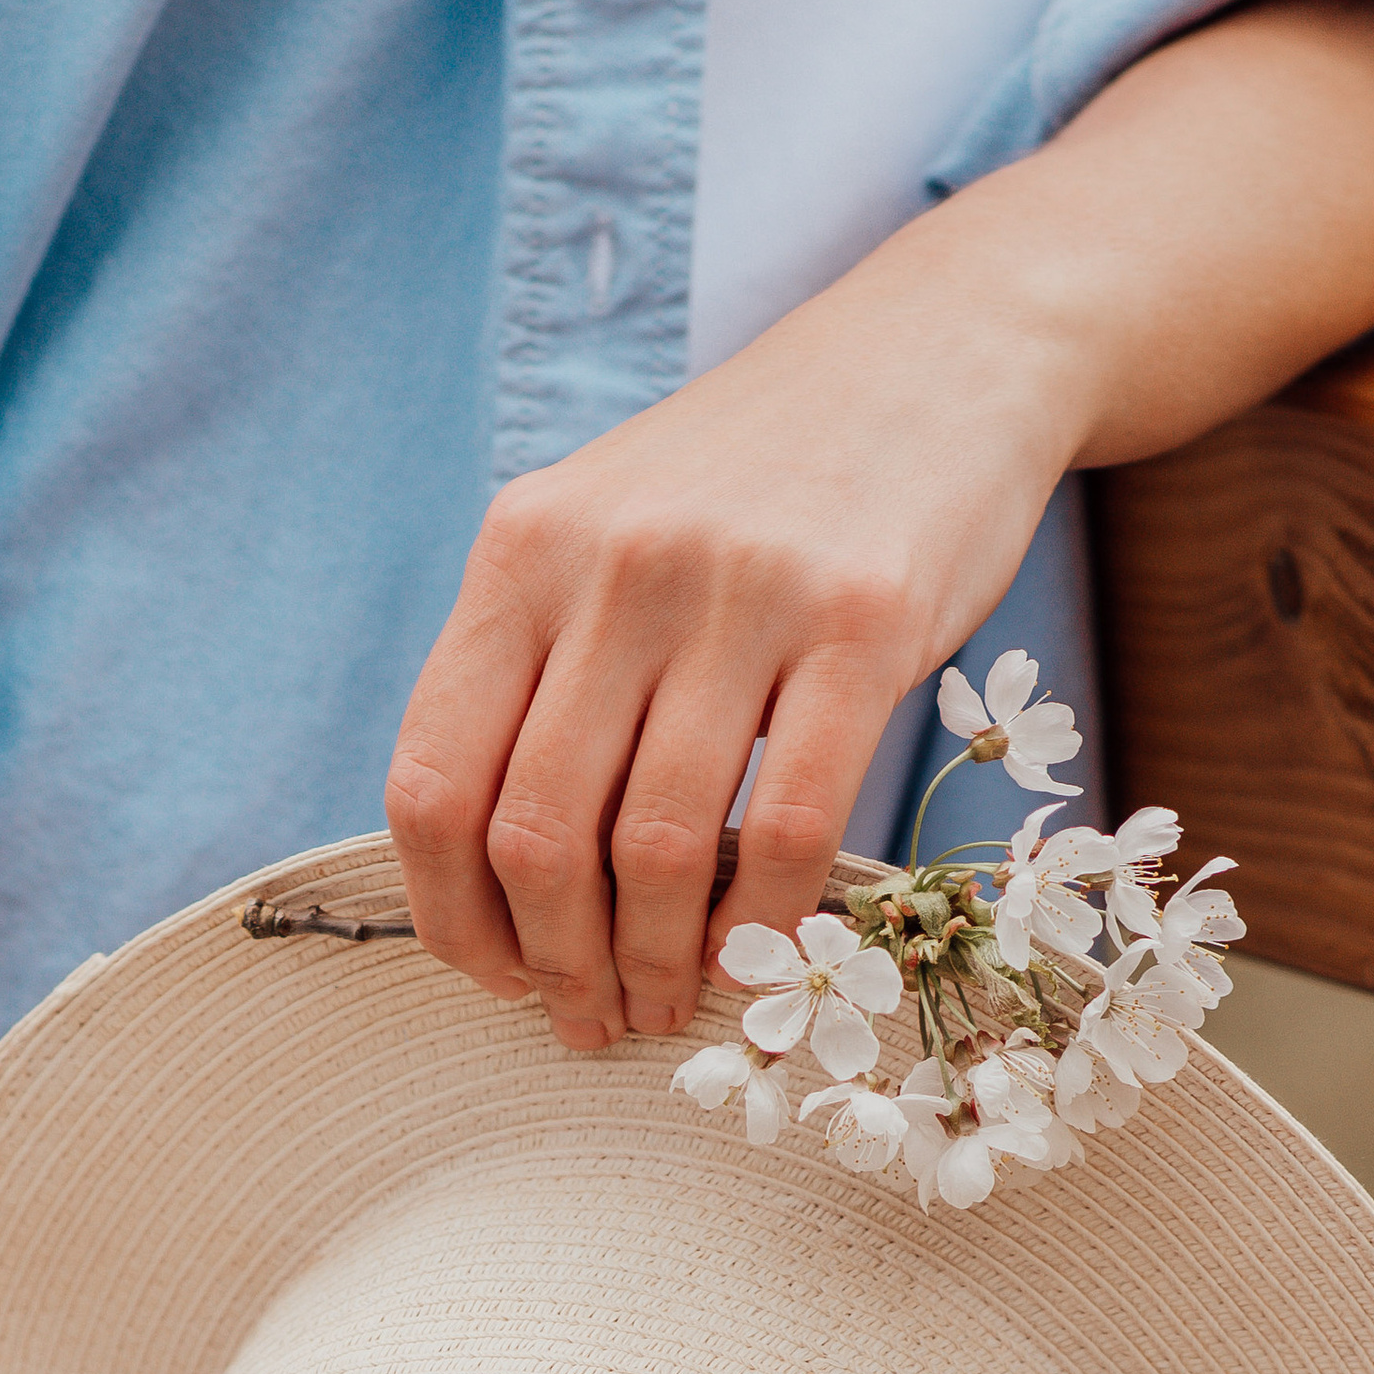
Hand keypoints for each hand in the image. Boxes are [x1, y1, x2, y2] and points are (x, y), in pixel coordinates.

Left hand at [385, 0, 1373, 1050]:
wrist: (942, 350)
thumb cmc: (764, 474)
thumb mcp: (611, 529)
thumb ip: (545, 665)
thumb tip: (498, 879)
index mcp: (523, 550)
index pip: (432, 777)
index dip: (450, 913)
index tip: (493, 977)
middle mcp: (616, 566)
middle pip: (540, 834)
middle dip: (558, 964)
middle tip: (590, 1022)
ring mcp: (743, 592)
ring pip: (662, 846)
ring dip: (660, 961)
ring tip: (671, 1005)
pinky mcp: (868, 624)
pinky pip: (796, 820)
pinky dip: (768, 918)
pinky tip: (764, 954)